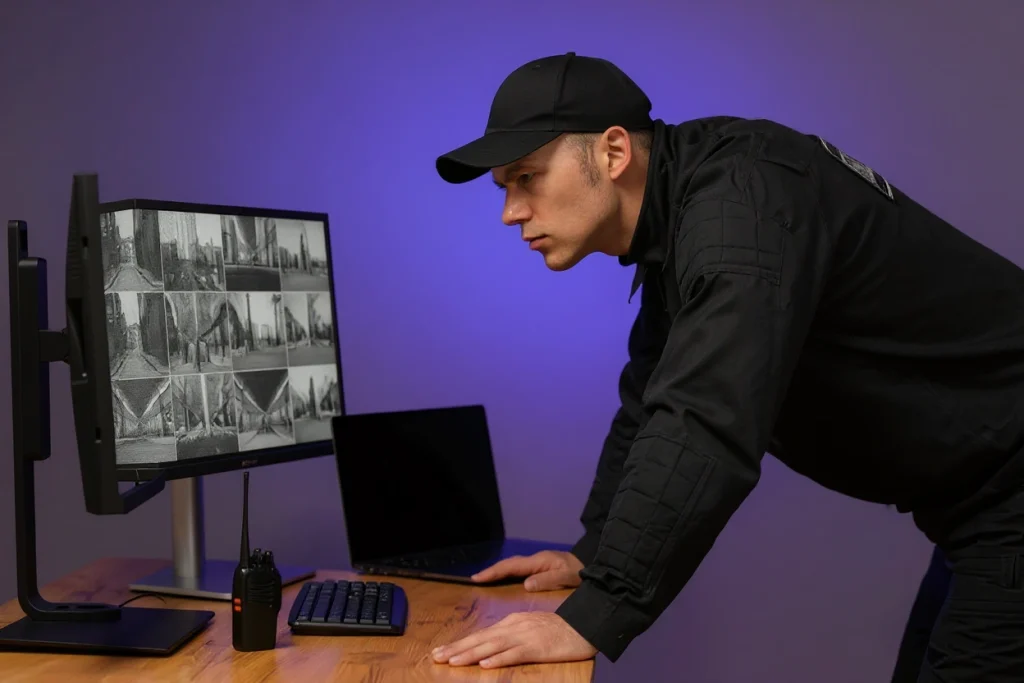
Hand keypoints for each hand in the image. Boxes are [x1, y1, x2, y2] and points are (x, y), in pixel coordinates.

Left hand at [432, 611, 596, 668]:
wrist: (583, 625)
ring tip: (453, 661)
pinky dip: (500, 659)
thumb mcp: (530, 628)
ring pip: (492, 646)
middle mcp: (514, 627)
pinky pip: (515, 654)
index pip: (481, 634)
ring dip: (471, 654)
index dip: (460, 644)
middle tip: (436, 657)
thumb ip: (512, 635)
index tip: (442, 652)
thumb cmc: (559, 630)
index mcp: (512, 622)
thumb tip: (491, 648)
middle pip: (481, 639)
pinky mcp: (537, 648)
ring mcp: (525, 637)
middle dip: (457, 649)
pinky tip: (486, 665)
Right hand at [471, 550, 583, 590]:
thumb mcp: (567, 577)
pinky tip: (503, 583)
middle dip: (492, 571)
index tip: (477, 578)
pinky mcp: (541, 569)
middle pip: (509, 564)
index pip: (512, 566)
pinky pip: (519, 571)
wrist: (593, 563)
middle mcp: (535, 561)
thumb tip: (526, 584)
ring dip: (498, 572)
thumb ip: (548, 580)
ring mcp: (537, 564)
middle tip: (474, 580)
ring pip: (513, 567)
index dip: (494, 572)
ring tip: (483, 582)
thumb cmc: (580, 571)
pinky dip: (508, 575)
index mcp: (539, 561)